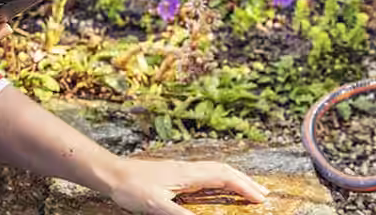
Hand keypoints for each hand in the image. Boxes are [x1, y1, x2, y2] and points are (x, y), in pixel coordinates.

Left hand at [107, 157, 270, 213]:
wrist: (113, 174)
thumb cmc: (133, 189)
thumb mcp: (158, 207)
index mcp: (188, 173)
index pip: (224, 177)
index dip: (244, 187)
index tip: (261, 199)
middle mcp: (188, 167)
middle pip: (224, 170)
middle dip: (245, 181)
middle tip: (263, 195)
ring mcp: (182, 169)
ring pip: (215, 169)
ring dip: (234, 178)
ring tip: (247, 189)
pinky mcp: (175, 173)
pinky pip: (206, 173)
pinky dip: (220, 179)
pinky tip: (218, 187)